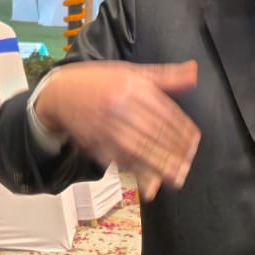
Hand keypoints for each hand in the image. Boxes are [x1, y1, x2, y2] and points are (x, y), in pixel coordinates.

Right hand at [34, 61, 200, 200]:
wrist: (60, 92)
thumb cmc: (101, 81)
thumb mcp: (133, 71)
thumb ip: (166, 76)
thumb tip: (194, 72)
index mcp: (132, 86)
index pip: (163, 110)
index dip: (181, 128)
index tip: (194, 142)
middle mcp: (120, 106)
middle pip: (152, 131)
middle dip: (173, 150)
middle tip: (188, 164)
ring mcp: (106, 126)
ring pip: (136, 148)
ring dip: (158, 165)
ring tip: (177, 177)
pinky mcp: (94, 143)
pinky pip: (118, 160)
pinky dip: (135, 172)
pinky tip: (150, 183)